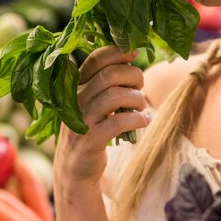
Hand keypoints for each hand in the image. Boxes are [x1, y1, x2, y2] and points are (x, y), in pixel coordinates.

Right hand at [53, 46, 149, 189]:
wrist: (76, 168)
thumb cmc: (93, 128)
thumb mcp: (95, 101)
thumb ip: (109, 81)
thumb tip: (133, 56)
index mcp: (76, 86)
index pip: (97, 59)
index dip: (118, 52)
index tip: (136, 52)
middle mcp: (75, 99)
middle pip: (110, 74)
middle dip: (134, 76)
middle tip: (140, 88)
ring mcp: (81, 119)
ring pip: (115, 95)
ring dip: (137, 99)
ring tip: (142, 107)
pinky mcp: (90, 140)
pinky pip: (118, 122)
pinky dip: (137, 119)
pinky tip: (144, 121)